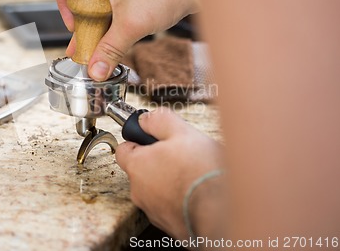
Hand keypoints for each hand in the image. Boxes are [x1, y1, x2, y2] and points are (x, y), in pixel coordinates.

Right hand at [54, 0, 198, 80]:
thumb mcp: (130, 25)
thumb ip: (110, 50)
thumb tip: (96, 72)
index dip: (62, 5)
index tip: (75, 26)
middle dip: (84, 20)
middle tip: (88, 41)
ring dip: (101, 19)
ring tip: (104, 42)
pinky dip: (116, 14)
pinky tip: (123, 32)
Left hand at [115, 108, 222, 238]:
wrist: (223, 211)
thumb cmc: (202, 173)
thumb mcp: (181, 132)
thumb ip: (158, 121)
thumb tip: (146, 119)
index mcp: (137, 166)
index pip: (123, 150)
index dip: (137, 141)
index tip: (150, 139)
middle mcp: (139, 192)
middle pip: (141, 171)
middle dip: (158, 162)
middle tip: (180, 156)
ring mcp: (154, 211)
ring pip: (156, 190)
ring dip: (169, 182)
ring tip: (193, 175)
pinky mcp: (170, 225)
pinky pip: (171, 207)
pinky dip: (180, 199)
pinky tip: (197, 192)